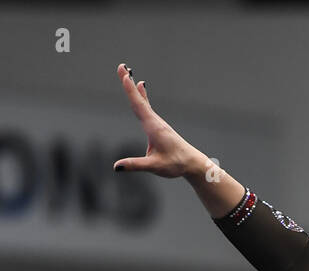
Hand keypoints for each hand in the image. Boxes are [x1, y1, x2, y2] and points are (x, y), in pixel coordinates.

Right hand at [111, 63, 200, 177]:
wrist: (192, 164)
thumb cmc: (175, 164)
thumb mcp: (154, 166)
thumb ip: (135, 165)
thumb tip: (116, 167)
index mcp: (153, 128)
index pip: (139, 106)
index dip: (130, 90)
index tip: (124, 75)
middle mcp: (155, 121)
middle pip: (139, 99)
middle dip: (129, 83)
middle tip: (122, 66)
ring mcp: (157, 123)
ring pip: (143, 101)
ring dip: (134, 87)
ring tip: (128, 74)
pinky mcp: (158, 126)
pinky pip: (146, 107)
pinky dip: (141, 96)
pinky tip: (141, 88)